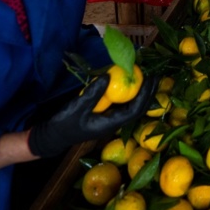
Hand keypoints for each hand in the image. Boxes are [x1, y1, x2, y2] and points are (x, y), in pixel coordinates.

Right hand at [28, 73, 157, 157]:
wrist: (54, 136)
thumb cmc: (65, 124)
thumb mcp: (77, 107)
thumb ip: (93, 93)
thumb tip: (108, 76)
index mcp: (111, 124)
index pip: (135, 110)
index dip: (145, 95)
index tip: (151, 79)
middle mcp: (115, 122)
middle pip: (138, 108)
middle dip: (148, 92)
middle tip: (156, 74)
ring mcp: (111, 118)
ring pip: (132, 105)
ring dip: (140, 91)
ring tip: (147, 75)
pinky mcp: (106, 114)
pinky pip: (122, 102)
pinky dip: (128, 91)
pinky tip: (129, 80)